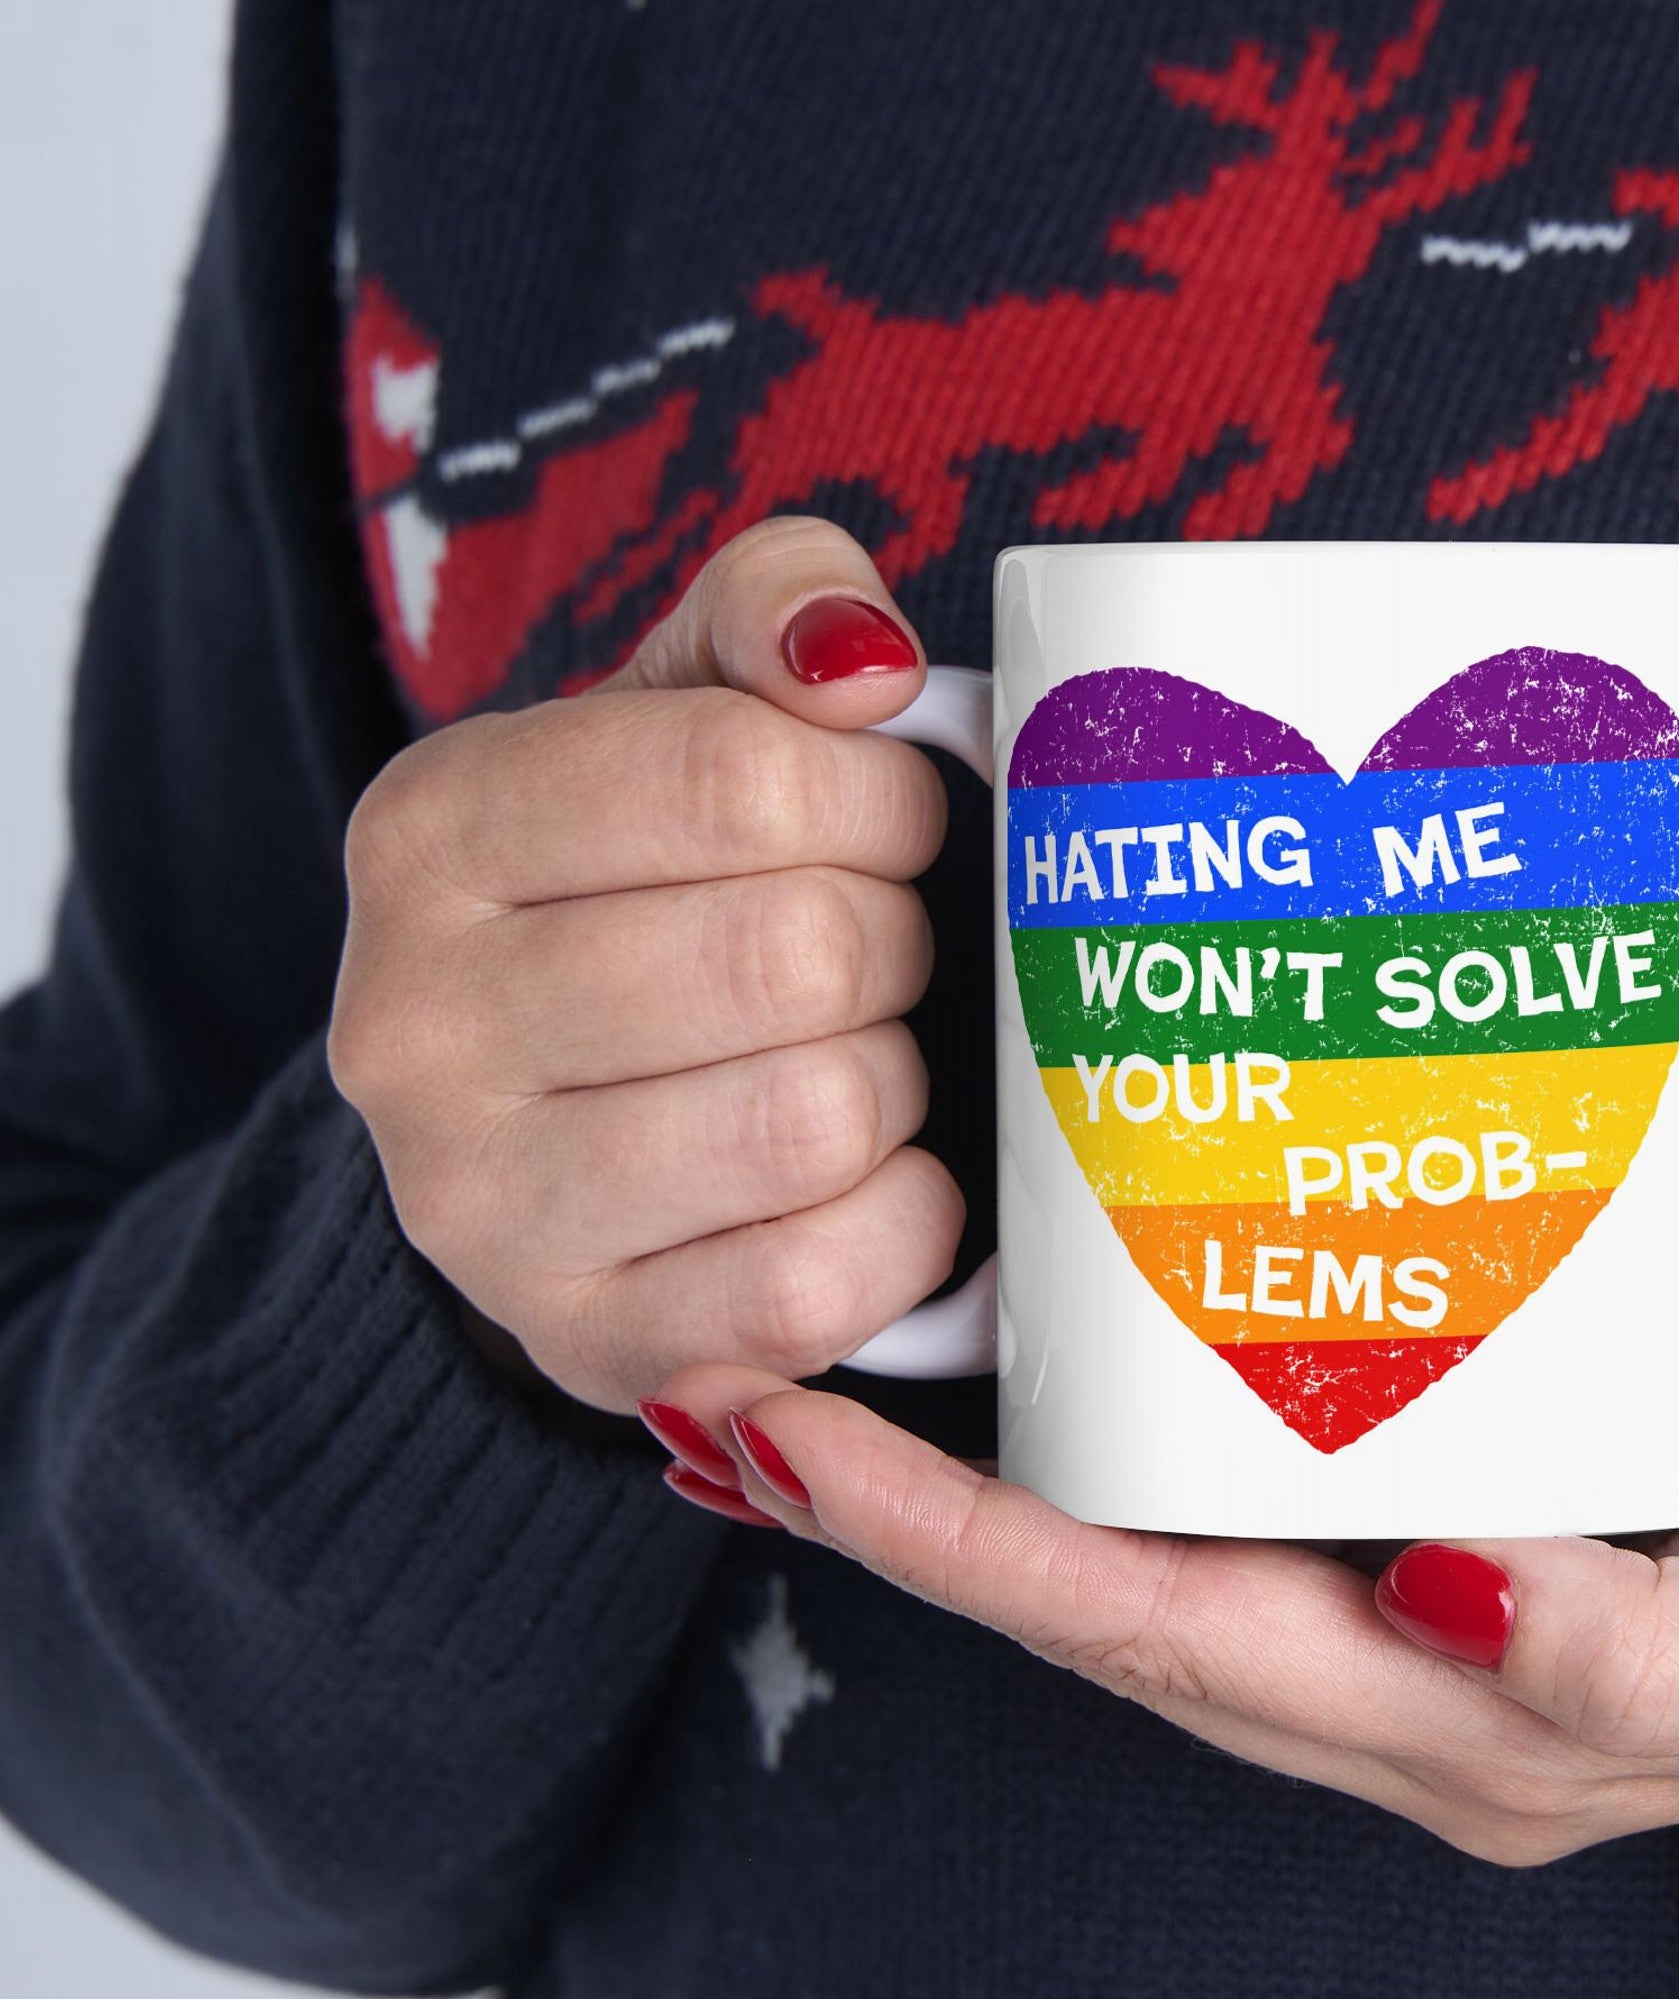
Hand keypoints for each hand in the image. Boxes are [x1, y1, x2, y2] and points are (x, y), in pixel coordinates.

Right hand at [330, 518, 960, 1411]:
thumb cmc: (651, 894)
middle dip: (892, 944)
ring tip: (854, 1059)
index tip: (886, 824)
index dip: (878, 800)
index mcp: (433, 831)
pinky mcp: (587, 1344)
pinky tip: (870, 1180)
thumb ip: (774, 612)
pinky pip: (817, 1285)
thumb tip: (864, 661)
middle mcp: (415, 1026)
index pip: (742, 777)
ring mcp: (482, 1210)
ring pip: (816, 1119)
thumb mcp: (682, 710)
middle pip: (795, 954)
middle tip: (874, 954)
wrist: (548, 1126)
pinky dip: (901, 1224)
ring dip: (893, 1083)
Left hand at [649, 1316, 1678, 1861]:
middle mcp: (1428, 1674)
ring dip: (998, 1473)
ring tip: (850, 1355)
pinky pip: (1265, 1473)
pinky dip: (1138, 1420)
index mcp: (1485, 1725)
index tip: (787, 1441)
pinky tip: (1083, 1333)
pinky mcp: (1495, 1490)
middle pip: (1115, 1598)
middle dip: (914, 1516)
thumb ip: (1649, 1656)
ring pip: (1169, 1541)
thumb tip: (1449, 1600)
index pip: (1158, 1639)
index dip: (960, 1553)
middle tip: (743, 1378)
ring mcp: (1448, 1592)